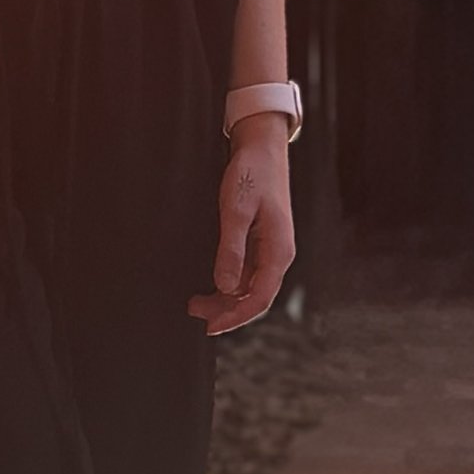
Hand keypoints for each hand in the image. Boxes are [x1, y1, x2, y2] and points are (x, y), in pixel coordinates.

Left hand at [191, 113, 295, 334]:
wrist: (262, 147)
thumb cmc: (251, 174)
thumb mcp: (236, 211)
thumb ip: (231, 250)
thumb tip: (226, 286)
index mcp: (279, 251)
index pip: (259, 298)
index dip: (235, 317)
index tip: (211, 327)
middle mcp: (279, 254)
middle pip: (255, 297)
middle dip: (227, 311)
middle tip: (195, 313)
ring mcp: (271, 248)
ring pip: (250, 286)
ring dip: (226, 299)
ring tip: (196, 302)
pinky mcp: (263, 241)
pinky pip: (248, 272)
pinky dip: (229, 283)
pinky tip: (212, 284)